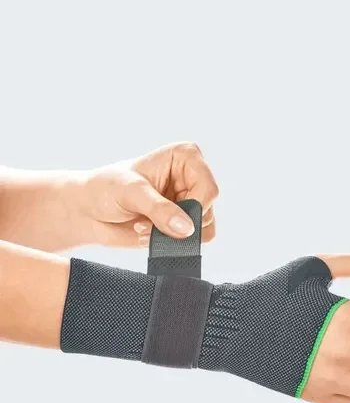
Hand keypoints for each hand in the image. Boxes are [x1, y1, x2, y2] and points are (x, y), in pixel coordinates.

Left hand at [77, 142, 218, 246]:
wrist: (88, 211)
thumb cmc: (105, 189)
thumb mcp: (131, 192)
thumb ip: (159, 209)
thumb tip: (187, 229)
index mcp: (185, 157)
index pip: (208, 188)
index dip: (194, 208)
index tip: (167, 216)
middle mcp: (191, 178)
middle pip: (207, 211)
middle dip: (178, 224)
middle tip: (147, 223)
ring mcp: (187, 202)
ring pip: (203, 229)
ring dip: (173, 236)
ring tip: (145, 227)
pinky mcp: (180, 224)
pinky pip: (193, 242)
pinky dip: (172, 244)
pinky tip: (148, 235)